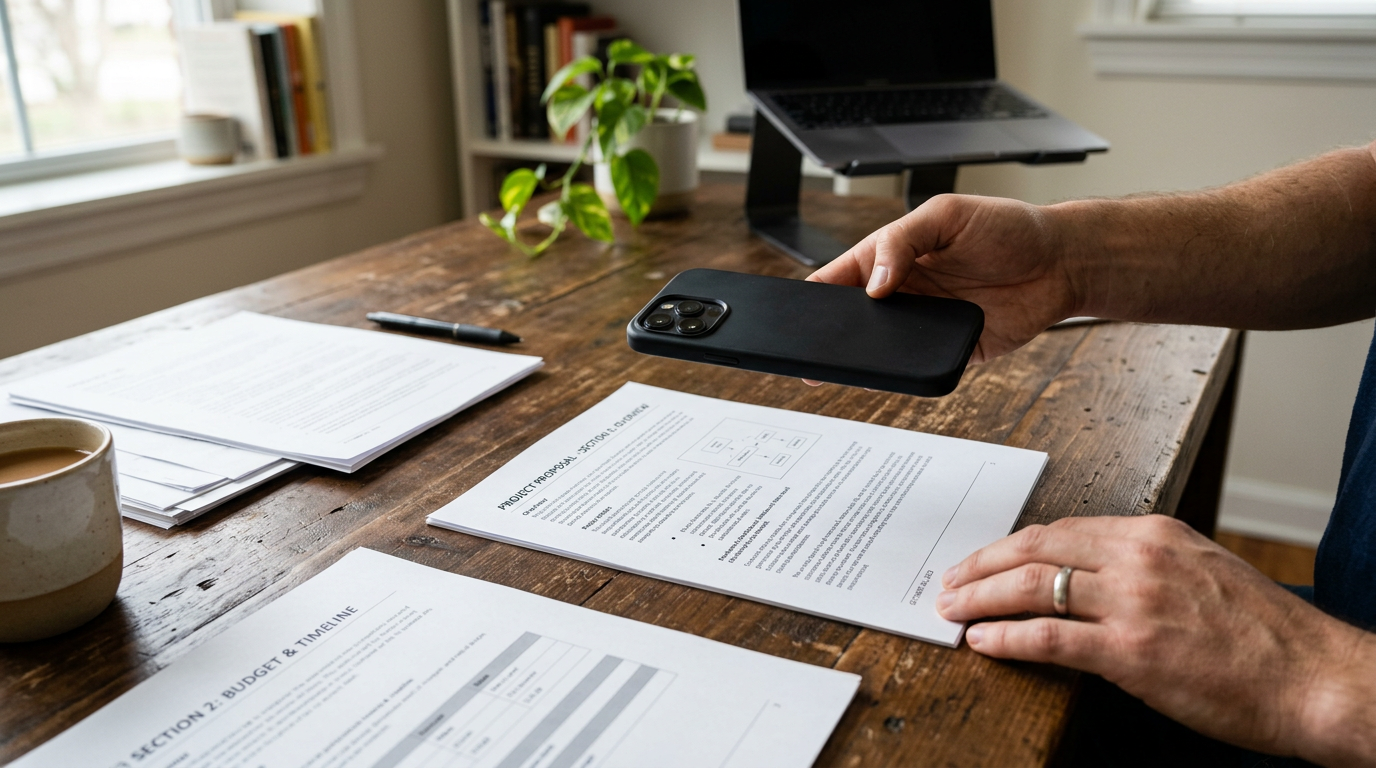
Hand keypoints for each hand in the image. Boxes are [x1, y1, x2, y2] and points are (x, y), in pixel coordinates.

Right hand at [808, 194, 1082, 363]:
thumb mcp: (947, 214)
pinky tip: (891, 372)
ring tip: (843, 364)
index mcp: (892, 254)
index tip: (798, 310)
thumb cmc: (1009, 228)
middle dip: (831, 332)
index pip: (841, 276)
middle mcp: (904, 290)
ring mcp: (925, 322)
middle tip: (813, 346)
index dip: (816, 293)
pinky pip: (918, 366)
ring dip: (864, 355)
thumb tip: (874, 284)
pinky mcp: (950, 349)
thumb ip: (902, 241)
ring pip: (881, 348)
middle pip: (853, 318)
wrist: (1062, 262)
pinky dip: (902, 372)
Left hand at [935, 514, 1375, 764]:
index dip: (1012, 546)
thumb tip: (1091, 576)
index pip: (1062, 529)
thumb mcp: (1202, 573)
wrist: (1316, 678)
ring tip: (951, 610)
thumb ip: (1145, 566)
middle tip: (949, 580)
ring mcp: (1133, 602)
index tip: (984, 558)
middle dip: (981, 565)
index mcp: (1154, 534)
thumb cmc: (1266, 636)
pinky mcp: (1130, 651)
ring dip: (979, 598)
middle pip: (1034, 548)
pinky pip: (1047, 638)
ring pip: (1031, 587)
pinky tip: (982, 642)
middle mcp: (1138, 557)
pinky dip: (1005, 638)